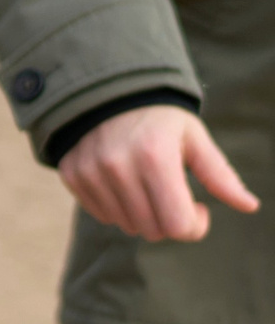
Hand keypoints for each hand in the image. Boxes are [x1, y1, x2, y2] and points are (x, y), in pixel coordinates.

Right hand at [58, 105, 259, 241]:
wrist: (108, 93)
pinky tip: (126, 186)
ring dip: (145, 216)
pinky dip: (119, 209)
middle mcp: (118, 167)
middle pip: (152, 230)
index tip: (201, 210)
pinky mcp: (73, 176)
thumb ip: (220, 175)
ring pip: (127, 225)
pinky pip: (103, 215)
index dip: (196, 226)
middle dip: (171, 222)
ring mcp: (91, 173)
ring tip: (150, 190)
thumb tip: (250, 206)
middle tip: (176, 199)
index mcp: (155, 157)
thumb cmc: (161, 119)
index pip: (177, 223)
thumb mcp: (195, 139)